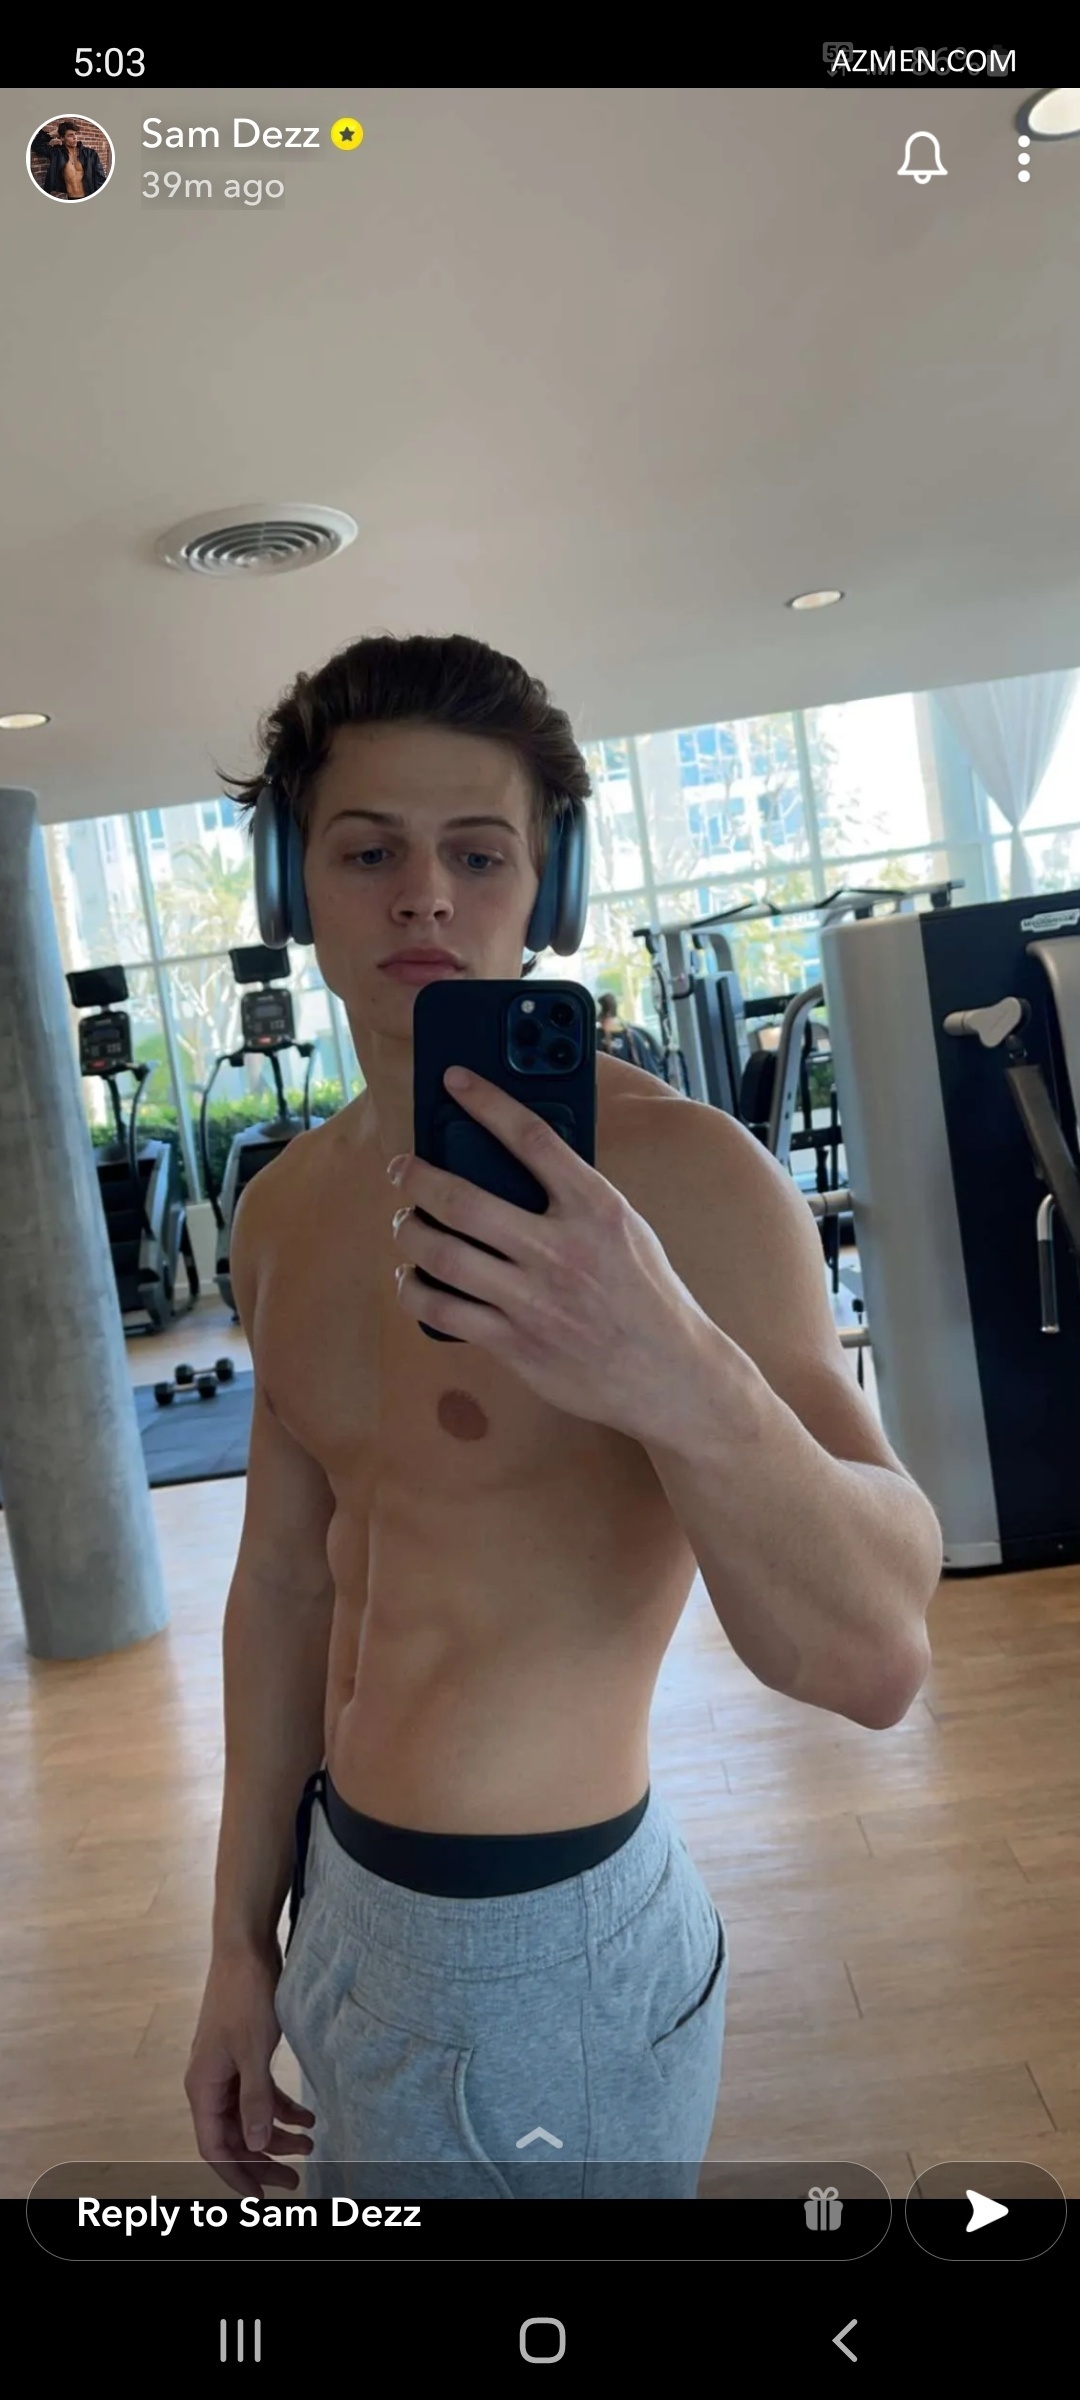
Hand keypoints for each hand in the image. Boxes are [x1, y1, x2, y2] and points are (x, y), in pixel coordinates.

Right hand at [185, 1951, 314, 2199]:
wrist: (245, 1949)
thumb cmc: (245, 1996)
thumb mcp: (254, 2050)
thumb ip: (255, 2100)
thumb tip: (257, 2144)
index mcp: (203, 2087)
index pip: (214, 2148)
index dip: (238, 2176)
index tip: (264, 2197)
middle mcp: (210, 2083)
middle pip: (232, 2137)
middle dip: (262, 2161)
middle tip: (295, 2179)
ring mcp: (227, 2069)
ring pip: (248, 2117)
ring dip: (277, 2135)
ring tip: (311, 2145)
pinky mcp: (243, 2054)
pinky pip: (259, 2093)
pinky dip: (282, 2107)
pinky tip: (307, 2116)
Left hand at [389, 1067, 706, 1439]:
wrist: (670, 1375)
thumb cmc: (648, 1297)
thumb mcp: (626, 1230)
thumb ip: (578, 1199)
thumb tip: (517, 1165)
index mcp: (596, 1209)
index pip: (533, 1138)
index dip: (486, 1102)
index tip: (454, 1081)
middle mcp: (561, 1250)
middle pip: (465, 1200)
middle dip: (418, 1177)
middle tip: (401, 1169)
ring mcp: (534, 1299)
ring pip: (443, 1256)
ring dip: (409, 1232)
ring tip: (403, 1223)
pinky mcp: (516, 1343)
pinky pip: (443, 1311)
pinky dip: (416, 1290)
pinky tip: (413, 1279)